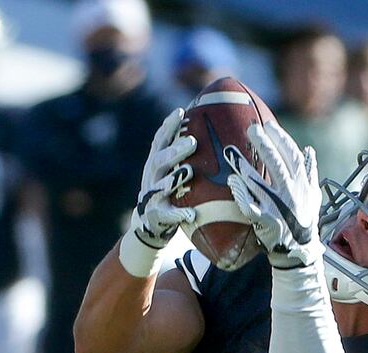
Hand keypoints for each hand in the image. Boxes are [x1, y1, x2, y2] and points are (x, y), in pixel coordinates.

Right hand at [129, 108, 197, 252]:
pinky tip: (191, 213)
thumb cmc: (170, 196)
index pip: (159, 141)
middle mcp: (151, 178)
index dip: (168, 126)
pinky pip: (166, 216)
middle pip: (159, 160)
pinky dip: (178, 214)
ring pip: (158, 186)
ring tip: (188, 171)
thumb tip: (217, 138)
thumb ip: (188, 159)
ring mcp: (151, 198)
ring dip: (174, 177)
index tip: (181, 111)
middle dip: (174, 150)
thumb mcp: (175, 175)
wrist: (150, 227)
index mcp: (156, 166)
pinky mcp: (155, 218)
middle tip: (192, 142)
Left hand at [225, 121, 319, 268]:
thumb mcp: (313, 197)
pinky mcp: (266, 222)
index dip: (281, 140)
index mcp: (303, 185)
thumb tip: (309, 150)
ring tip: (231, 152)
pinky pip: (251, 206)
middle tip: (251, 129)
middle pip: (278, 165)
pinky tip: (232, 181)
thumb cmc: (304, 221)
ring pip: (261, 184)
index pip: (293, 157)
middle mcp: (292, 195)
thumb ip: (310, 172)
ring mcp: (278, 208)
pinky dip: (242, 194)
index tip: (268, 125)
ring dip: (246, 167)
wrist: (298, 251)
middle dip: (264, 145)